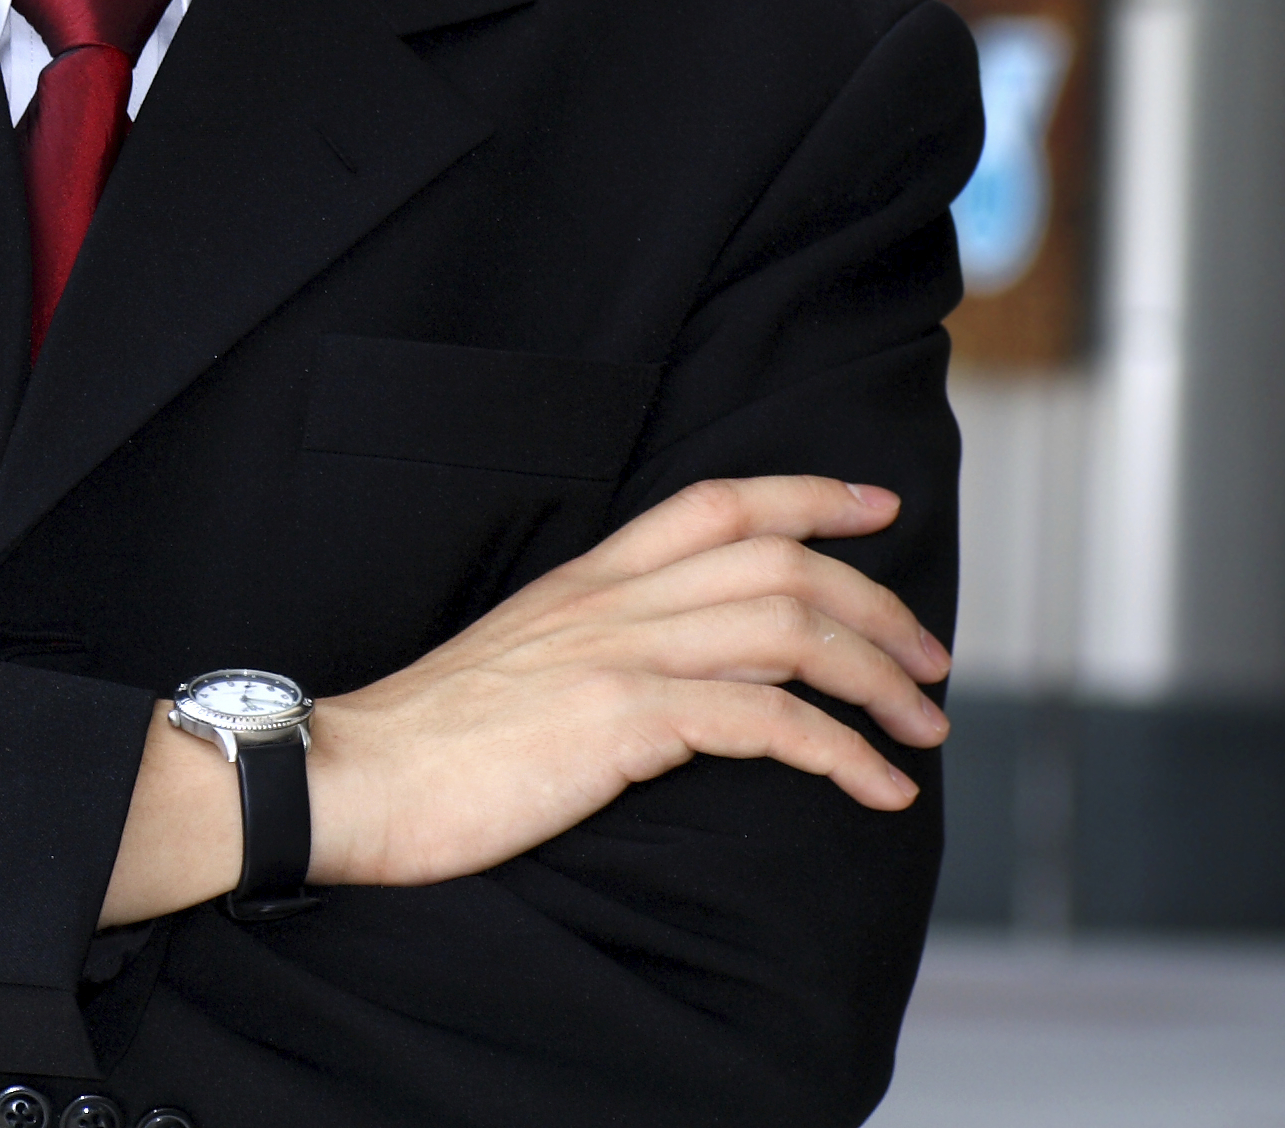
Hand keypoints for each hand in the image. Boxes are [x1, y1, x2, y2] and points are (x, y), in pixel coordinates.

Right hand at [298, 474, 949, 890]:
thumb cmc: (429, 744)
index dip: (808, 495)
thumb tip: (671, 675)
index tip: (876, 508)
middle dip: (877, 605)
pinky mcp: (621, 720)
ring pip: (789, 629)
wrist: (354, 777)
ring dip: (879, 680)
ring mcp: (617, 654)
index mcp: (585, 582)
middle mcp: (610, 601)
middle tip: (930, 664)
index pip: (714, 505)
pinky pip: (768, 721)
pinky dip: (842, 753)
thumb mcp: (518, 668)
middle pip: (777, 561)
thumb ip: (591, 650)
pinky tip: (877, 790)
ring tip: (923, 732)